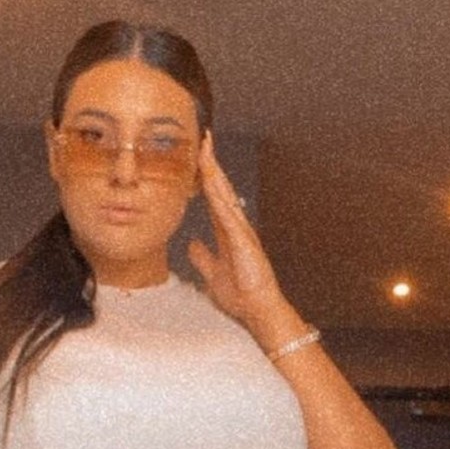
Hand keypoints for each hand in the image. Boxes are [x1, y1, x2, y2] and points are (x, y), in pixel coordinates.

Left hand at [188, 132, 294, 342]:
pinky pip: (229, 217)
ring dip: (215, 173)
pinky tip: (212, 186)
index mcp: (227, 230)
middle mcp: (235, 226)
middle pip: (220, 188)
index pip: (213, 196)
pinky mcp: (244, 242)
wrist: (257, 309)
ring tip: (206, 152)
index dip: (205, 175)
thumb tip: (191, 243)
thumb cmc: (241, 293)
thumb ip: (202, 257)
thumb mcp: (212, 273)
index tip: (198, 155)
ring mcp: (241, 231)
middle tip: (205, 139)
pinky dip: (219, 200)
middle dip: (211, 163)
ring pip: (225, 196)